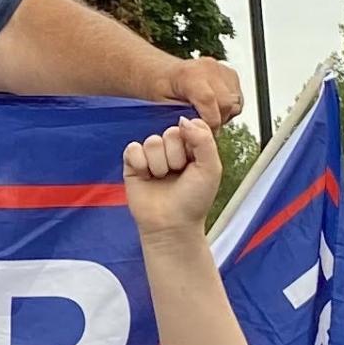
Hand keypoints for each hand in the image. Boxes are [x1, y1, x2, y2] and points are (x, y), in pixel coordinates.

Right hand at [122, 117, 220, 235]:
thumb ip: (203, 139)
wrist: (171, 225)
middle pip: (171, 133)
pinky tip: (146, 177)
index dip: (192, 142)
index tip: (194, 162)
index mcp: (192, 146)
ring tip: (162, 179)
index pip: (191, 124)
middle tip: (177, 175)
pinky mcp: (132, 163)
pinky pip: (133, 149)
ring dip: (159, 165)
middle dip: (176, 157)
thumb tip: (182, 119)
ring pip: (152, 141)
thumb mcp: (210, 168)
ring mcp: (151, 155)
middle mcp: (171, 148)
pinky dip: (140, 164)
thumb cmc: (193, 200)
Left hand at [157, 54, 242, 129]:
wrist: (162, 73)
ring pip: (235, 103)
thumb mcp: (162, 105)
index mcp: (189, 74)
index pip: (208, 100)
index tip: (203, 134)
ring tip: (206, 116)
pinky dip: (228, 109)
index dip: (209, 122)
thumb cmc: (159, 88)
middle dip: (217, 121)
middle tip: (202, 128)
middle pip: (226, 103)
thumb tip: (196, 131)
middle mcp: (209, 68)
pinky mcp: (231, 74)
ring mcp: (222, 70)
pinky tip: (213, 109)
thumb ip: (180, 117)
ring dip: (224, 115)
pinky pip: (238, 99)